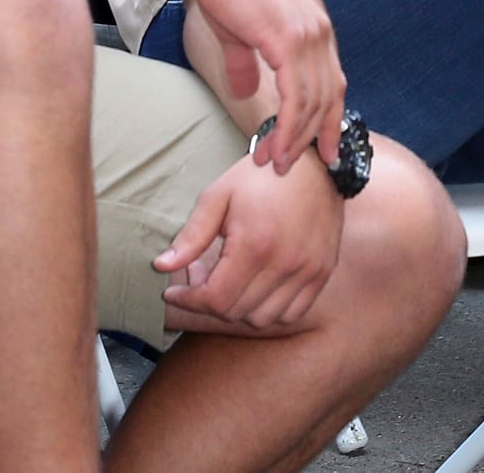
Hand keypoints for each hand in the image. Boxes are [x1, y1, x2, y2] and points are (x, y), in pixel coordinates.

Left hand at [155, 150, 342, 327]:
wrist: (314, 163)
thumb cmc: (261, 175)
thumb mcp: (219, 195)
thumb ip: (192, 235)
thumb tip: (161, 266)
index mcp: (255, 244)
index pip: (215, 299)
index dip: (188, 301)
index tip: (174, 291)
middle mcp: (284, 264)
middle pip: (236, 312)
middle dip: (208, 300)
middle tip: (200, 276)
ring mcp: (307, 271)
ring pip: (262, 319)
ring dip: (239, 308)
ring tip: (229, 280)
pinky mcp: (322, 273)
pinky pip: (292, 313)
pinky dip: (269, 309)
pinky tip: (257, 286)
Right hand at [176, 0, 345, 173]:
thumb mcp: (239, 32)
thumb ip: (247, 63)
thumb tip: (246, 91)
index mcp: (316, 30)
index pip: (333, 84)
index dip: (330, 120)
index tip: (324, 152)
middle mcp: (321, 34)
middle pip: (328, 100)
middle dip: (310, 138)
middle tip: (286, 165)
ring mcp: (308, 36)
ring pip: (312, 104)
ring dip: (293, 140)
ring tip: (273, 164)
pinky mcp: (288, 40)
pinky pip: (296, 98)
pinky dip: (288, 128)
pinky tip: (274, 147)